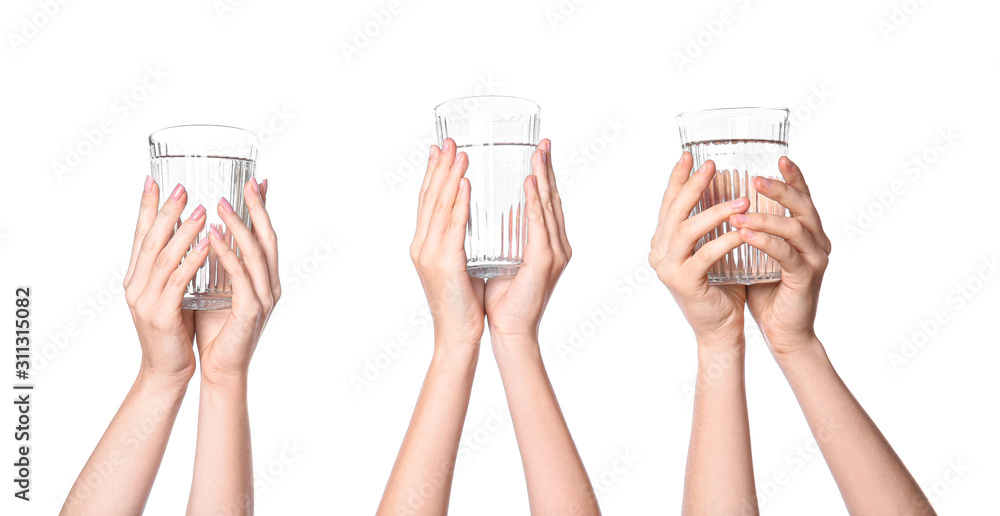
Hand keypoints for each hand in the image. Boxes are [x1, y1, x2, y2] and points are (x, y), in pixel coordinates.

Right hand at [124, 178, 210, 385]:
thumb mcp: (170, 292)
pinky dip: (193, 261)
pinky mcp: (160, 315)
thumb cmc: (174, 330)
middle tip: (181, 187)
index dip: (146, 207)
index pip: (140, 235)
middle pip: (150, 241)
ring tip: (201, 210)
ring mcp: (145, 300)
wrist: (167, 370)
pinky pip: (179, 282)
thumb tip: (189, 236)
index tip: (153, 180)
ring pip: (164, 258)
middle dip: (166, 212)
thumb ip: (174, 268)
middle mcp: (135, 285)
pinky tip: (207, 245)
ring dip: (183, 232)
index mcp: (136, 277)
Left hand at [193, 177, 280, 386]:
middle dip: (258, 208)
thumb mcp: (218, 290)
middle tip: (245, 183)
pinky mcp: (251, 311)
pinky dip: (227, 253)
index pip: (266, 236)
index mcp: (265, 279)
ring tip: (220, 204)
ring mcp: (264, 298)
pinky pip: (240, 276)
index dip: (263, 209)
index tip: (256, 182)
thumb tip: (209, 235)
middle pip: (268, 238)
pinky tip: (212, 237)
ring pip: (256, 253)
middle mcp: (270, 285)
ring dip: (238, 226)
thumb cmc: (216, 331)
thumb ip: (220, 266)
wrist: (220, 369)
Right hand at [410, 138, 484, 349]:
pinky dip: (459, 203)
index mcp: (424, 245)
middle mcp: (422, 245)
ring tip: (461, 153)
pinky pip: (453, 227)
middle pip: (430, 198)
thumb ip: (461, 242)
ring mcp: (429, 254)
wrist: (459, 335)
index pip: (427, 201)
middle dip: (440, 166)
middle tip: (450, 140)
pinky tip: (465, 184)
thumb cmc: (465, 304)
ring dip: (450, 177)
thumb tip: (472, 221)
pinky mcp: (444, 264)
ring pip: (439, 207)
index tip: (439, 149)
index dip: (433, 173)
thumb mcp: (460, 265)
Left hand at [484, 139, 570, 345]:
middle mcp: (557, 245)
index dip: (544, 175)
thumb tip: (497, 213)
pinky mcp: (545, 261)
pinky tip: (530, 182)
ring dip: (543, 177)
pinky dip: (535, 202)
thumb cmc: (502, 299)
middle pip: (553, 199)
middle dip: (547, 168)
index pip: (547, 203)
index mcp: (549, 244)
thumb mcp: (504, 258)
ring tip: (537, 152)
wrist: (508, 330)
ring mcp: (555, 253)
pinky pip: (539, 224)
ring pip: (549, 206)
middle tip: (543, 140)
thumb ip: (505, 236)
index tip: (538, 149)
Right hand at [649, 153, 751, 345]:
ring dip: (714, 211)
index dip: (678, 179)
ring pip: (687, 230)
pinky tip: (742, 230)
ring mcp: (667, 269)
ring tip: (740, 199)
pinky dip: (724, 240)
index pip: (668, 204)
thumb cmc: (723, 288)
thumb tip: (729, 187)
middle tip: (711, 165)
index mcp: (663, 243)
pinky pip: (704, 255)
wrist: (720, 330)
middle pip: (674, 211)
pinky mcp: (684, 283)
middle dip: (693, 185)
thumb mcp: (715, 249)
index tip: (690, 155)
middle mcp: (658, 253)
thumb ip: (712, 226)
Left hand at [733, 156, 831, 355]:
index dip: (793, 177)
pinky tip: (745, 234)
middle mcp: (817, 241)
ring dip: (764, 217)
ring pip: (794, 228)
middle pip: (803, 206)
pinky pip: (786, 254)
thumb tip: (724, 204)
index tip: (779, 157)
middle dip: (779, 189)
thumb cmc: (767, 292)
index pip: (802, 197)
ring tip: (736, 212)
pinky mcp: (805, 278)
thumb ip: (752, 230)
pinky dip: (765, 242)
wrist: (783, 332)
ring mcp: (814, 259)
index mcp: (807, 232)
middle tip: (755, 179)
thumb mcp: (757, 254)